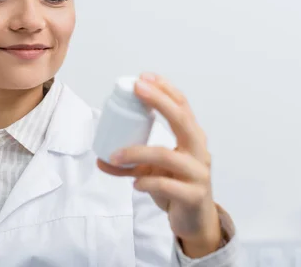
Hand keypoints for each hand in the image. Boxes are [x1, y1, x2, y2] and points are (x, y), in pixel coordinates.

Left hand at [97, 73, 221, 257]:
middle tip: (138, 89)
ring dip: (137, 152)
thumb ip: (130, 164)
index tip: (144, 77)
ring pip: (167, 156)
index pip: (182, 107)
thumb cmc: (176, 188)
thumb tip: (101, 157)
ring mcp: (198, 174)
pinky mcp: (193, 196)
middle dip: (160, 101)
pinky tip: (135, 184)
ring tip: (115, 155)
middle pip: (182, 120)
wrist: (195, 222)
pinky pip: (167, 185)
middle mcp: (199, 152)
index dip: (165, 90)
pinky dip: (147, 182)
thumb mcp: (152, 172)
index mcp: (192, 140)